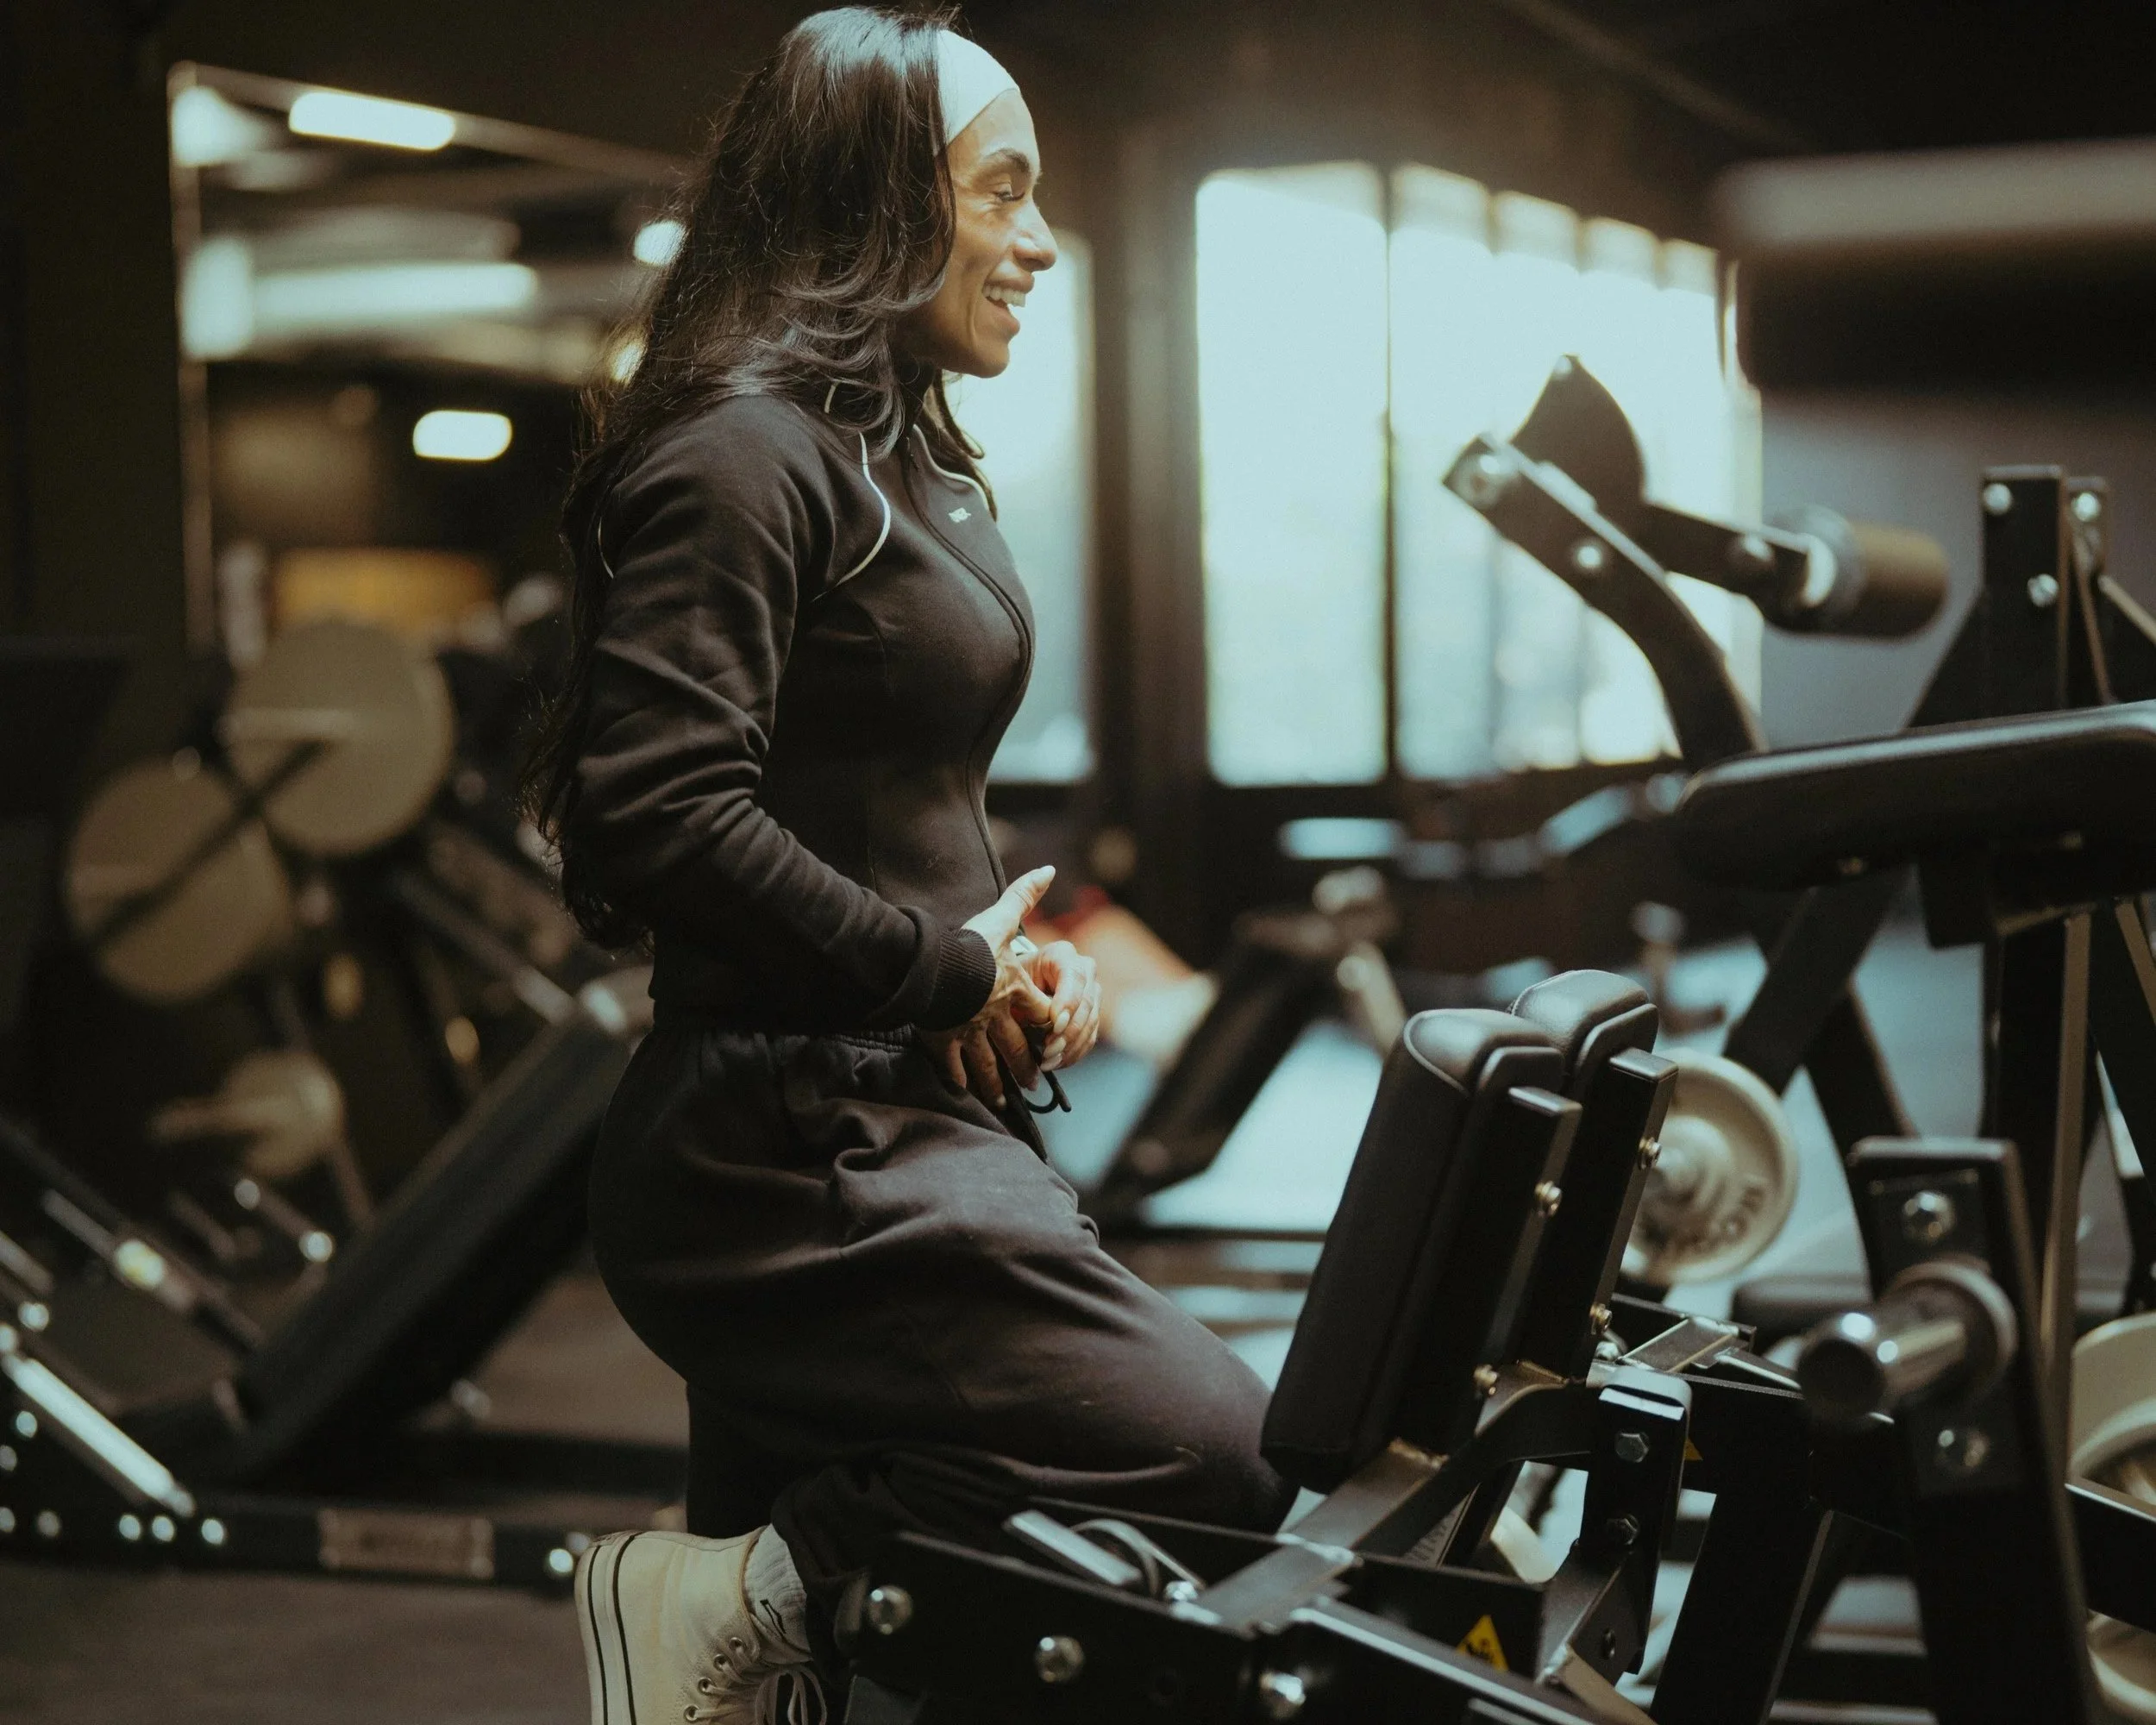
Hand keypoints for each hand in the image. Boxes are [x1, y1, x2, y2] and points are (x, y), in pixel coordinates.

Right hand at [925, 867, 1055, 1108]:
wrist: (930, 963)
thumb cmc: (967, 941)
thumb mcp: (1000, 917)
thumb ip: (1024, 895)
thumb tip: (1048, 869)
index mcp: (1015, 989)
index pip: (1044, 1012)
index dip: (1053, 1025)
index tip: (1057, 1034)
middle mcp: (997, 1016)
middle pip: (1017, 1049)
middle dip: (1026, 1067)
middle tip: (1033, 1082)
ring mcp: (971, 1031)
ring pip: (988, 1065)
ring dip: (997, 1084)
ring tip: (1003, 1099)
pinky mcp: (943, 1040)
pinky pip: (953, 1066)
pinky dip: (958, 1080)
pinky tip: (962, 1091)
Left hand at [1023, 939, 1099, 1073]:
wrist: (1016, 984)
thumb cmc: (1011, 980)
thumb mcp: (1013, 981)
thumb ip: (1027, 996)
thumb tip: (1042, 1023)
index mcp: (1063, 955)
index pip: (1075, 978)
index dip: (1068, 1002)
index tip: (1055, 1024)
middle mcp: (1084, 971)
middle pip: (1086, 1004)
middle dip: (1067, 1032)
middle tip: (1048, 1051)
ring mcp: (1092, 993)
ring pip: (1090, 1023)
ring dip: (1070, 1047)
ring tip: (1049, 1062)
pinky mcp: (1092, 1014)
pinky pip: (1089, 1037)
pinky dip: (1074, 1053)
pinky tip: (1057, 1063)